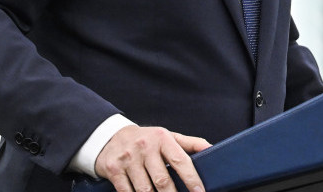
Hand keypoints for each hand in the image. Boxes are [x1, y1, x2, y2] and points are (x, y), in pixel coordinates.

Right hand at [94, 124, 210, 191]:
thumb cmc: (147, 140)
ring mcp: (128, 159)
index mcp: (162, 138)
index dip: (192, 179)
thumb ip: (190, 143)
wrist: (111, 137)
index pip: (180, 161)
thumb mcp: (167, 137)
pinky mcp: (114, 170)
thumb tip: (211, 149)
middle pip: (162, 181)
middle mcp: (145, 147)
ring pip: (145, 190)